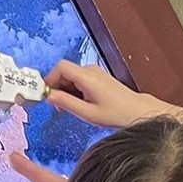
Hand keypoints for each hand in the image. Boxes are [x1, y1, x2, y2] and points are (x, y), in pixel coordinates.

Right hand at [41, 60, 182, 129]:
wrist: (137, 112)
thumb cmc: (117, 113)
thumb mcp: (88, 113)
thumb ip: (66, 103)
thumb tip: (49, 96)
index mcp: (88, 77)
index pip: (60, 68)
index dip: (49, 79)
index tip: (45, 94)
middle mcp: (91, 71)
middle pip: (64, 72)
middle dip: (56, 87)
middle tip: (57, 105)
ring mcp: (95, 74)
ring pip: (70, 77)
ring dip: (65, 90)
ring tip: (69, 107)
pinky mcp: (98, 78)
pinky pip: (78, 80)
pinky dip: (73, 91)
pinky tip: (79, 104)